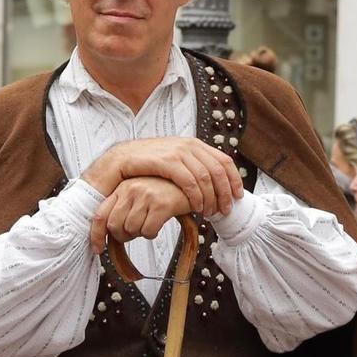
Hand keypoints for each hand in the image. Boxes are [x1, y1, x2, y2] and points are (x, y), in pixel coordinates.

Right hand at [83, 137, 240, 216]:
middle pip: (218, 170)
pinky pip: (189, 181)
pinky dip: (196, 196)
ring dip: (211, 197)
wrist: (118, 160)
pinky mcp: (165, 161)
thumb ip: (190, 166)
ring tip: (210, 212)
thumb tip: (210, 179)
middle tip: (225, 210)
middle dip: (225, 193)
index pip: (224, 160)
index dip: (234, 180)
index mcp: (193, 144)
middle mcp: (188, 145)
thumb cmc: (144, 166)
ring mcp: (177, 152)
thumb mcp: (172, 162)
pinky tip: (196, 207)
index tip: (238, 196)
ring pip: (206, 177)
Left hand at [89, 177, 191, 250]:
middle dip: (124, 236)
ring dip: (140, 233)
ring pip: (131, 229)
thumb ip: (123, 209)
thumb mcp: (139, 195)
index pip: (100, 215)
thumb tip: (109, 234)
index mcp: (121, 188)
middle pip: (115, 226)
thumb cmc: (165, 191)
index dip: (97, 235)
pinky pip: (148, 231)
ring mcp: (145, 195)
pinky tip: (158, 224)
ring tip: (150, 224)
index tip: (98, 248)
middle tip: (136, 232)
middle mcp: (130, 189)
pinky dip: (152, 233)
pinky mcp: (161, 204)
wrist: (193, 184)